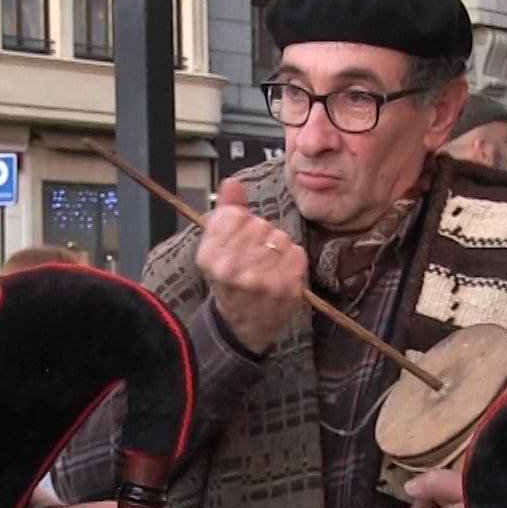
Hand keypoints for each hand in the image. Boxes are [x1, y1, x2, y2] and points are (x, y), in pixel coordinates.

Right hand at [195, 178, 303, 352]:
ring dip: (277, 246)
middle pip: (259, 224)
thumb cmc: (230, 281)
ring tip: (266, 265)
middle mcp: (233, 268)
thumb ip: (226, 212)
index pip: (235, 214)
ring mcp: (261, 280)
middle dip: (259, 235)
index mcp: (210, 256)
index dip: (240, 223)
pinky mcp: (286, 288)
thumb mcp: (217, 248)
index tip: (236, 240)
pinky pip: (296, 252)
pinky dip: (292, 259)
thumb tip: (232, 183)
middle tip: (253, 256)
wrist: (243, 324)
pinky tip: (280, 272)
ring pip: (279, 236)